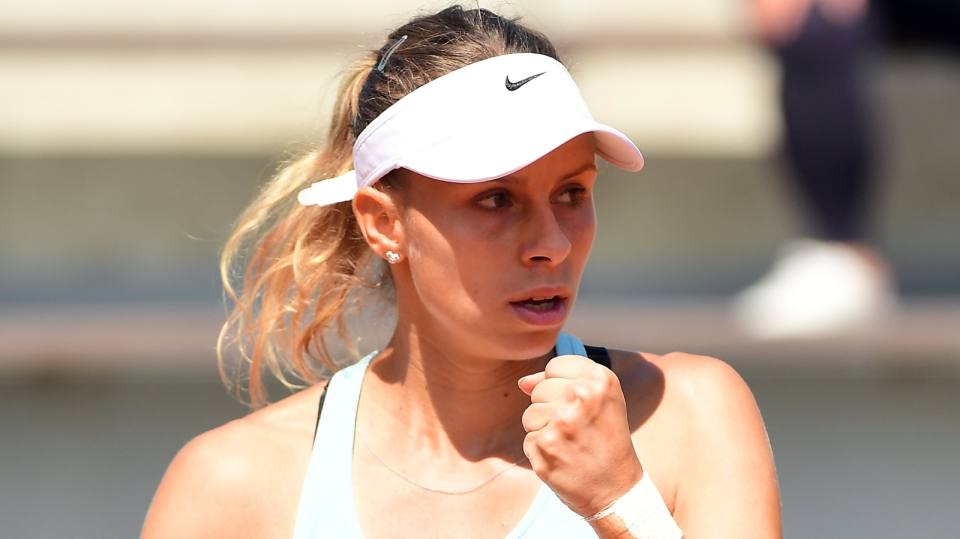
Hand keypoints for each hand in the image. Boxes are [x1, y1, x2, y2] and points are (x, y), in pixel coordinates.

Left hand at [519, 354, 643, 516]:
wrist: (616, 489)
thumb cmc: (607, 440)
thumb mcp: (600, 400)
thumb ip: (561, 380)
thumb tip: (523, 382)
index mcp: (600, 379)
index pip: (554, 367)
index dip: (563, 387)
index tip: (581, 406)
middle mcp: (581, 395)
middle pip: (539, 389)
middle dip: (551, 409)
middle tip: (578, 429)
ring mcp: (561, 421)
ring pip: (529, 414)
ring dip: (544, 430)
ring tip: (570, 443)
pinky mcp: (545, 445)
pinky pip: (528, 438)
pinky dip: (541, 451)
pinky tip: (563, 458)